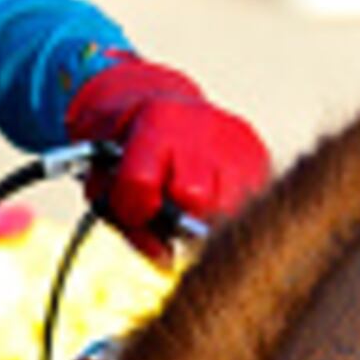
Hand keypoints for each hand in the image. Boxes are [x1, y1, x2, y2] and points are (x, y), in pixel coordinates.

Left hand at [63, 51, 269, 262]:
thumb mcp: (102, 171)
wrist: (155, 99)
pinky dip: (228, 208)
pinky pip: (250, 199)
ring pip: (230, 207)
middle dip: (179, 215)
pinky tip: (210, 194)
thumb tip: (166, 260)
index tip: (134, 210)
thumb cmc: (123, 145)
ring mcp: (234, 139)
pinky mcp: (257, 153)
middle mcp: (200, 126)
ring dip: (207, 215)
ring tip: (189, 203)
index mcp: (156, 121)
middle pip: (197, 198)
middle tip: (169, 209)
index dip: (133, 209)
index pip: (141, 183)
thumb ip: (123, 218)